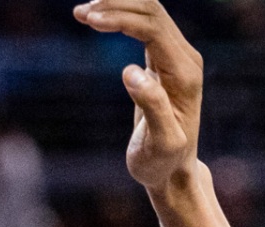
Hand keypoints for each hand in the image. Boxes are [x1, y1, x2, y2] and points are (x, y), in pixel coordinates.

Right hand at [74, 0, 203, 190]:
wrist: (174, 172)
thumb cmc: (164, 163)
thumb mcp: (161, 144)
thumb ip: (153, 107)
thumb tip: (131, 71)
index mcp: (184, 74)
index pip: (152, 28)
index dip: (120, 19)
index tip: (88, 20)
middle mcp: (184, 59)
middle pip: (151, 11)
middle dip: (115, 5)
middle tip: (79, 13)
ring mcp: (175, 57)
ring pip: (147, 13)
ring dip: (115, 7)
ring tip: (81, 13)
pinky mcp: (163, 61)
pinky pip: (143, 25)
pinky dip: (118, 17)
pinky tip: (95, 19)